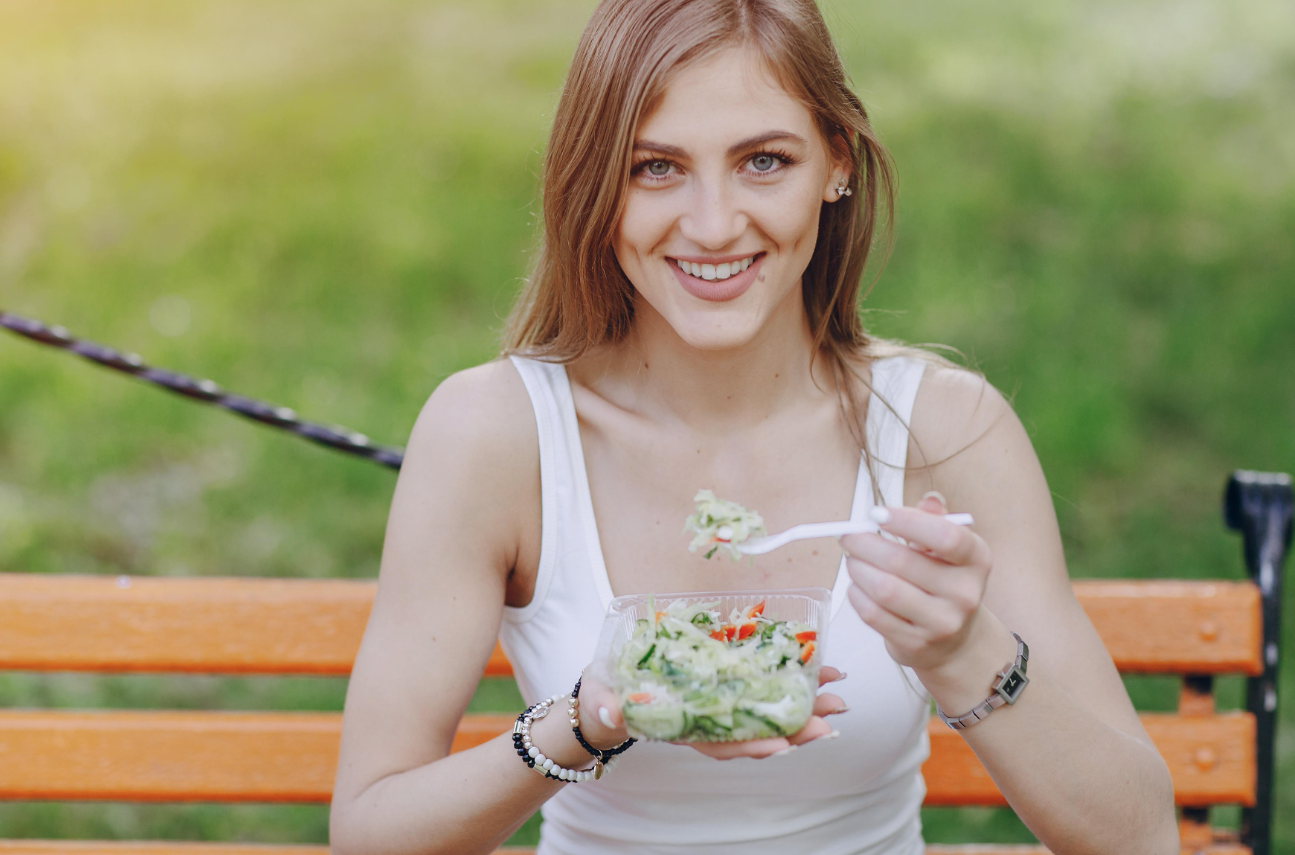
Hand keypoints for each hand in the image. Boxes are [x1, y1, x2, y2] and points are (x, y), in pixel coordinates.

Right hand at [577, 667, 848, 760]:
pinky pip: (759, 687)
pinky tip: (813, 669)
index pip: (723, 745)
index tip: (782, 744)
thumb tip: (610, 711)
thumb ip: (606, 708)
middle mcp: (708, 722)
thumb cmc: (604, 699)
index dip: (753, 745)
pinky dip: (787, 681)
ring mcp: (718, 704)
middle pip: (757, 731)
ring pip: (766, 712)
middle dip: (796, 727)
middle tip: (832, 717)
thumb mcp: (600, 703)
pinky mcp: (722, 683)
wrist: (605, 692)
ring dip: (803, 706)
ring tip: (836, 694)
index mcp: (683, 730)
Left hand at [841, 492, 992, 674]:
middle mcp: (965, 593)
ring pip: (884, 590)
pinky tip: (856, 585)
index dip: (906, 521)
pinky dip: (856, 595)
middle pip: (903, 562)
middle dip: (865, 544)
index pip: (945, 536)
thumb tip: (929, 500)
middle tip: (848, 536)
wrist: (954, 640)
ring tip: (852, 559)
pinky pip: (874, 615)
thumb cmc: (943, 581)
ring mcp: (942, 623)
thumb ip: (935, 521)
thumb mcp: (947, 549)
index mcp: (976, 559)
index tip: (875, 513)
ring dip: (858, 569)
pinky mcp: (917, 644)